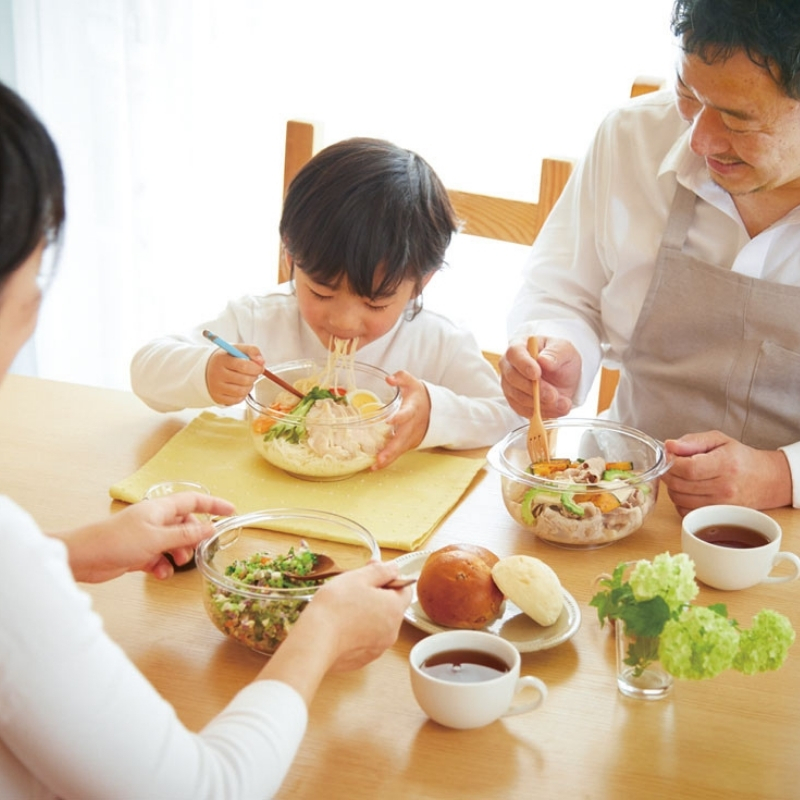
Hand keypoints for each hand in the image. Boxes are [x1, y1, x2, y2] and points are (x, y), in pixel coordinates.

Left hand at [54, 493, 235, 581]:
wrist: (83, 557)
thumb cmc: (117, 541)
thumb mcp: (157, 538)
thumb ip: (186, 534)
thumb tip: (210, 528)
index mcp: (161, 508)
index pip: (194, 500)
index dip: (214, 504)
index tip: (231, 511)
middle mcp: (156, 520)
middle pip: (185, 524)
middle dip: (194, 537)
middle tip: (201, 549)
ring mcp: (147, 536)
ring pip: (174, 543)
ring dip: (179, 554)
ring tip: (177, 564)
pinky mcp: (138, 553)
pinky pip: (160, 557)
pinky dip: (163, 566)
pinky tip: (160, 574)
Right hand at [205, 344, 264, 404]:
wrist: (208, 369)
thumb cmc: (227, 359)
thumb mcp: (237, 349)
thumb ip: (252, 350)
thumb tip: (261, 361)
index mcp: (221, 359)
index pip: (243, 366)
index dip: (256, 368)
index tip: (260, 367)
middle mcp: (216, 374)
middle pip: (244, 380)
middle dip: (254, 377)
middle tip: (254, 373)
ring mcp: (216, 387)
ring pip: (241, 391)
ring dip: (250, 386)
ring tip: (248, 380)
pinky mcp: (217, 397)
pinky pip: (237, 400)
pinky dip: (243, 394)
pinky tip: (241, 387)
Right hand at [297, 560, 411, 672]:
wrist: (314, 641)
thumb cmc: (336, 607)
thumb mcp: (359, 578)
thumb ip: (380, 571)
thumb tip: (393, 568)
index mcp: (394, 608)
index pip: (405, 589)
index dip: (390, 578)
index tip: (373, 574)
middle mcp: (392, 631)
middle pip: (391, 607)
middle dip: (376, 596)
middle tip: (355, 589)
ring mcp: (378, 647)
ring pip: (378, 624)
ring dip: (367, 614)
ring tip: (345, 608)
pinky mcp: (364, 659)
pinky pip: (366, 639)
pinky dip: (358, 631)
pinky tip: (341, 625)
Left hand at [371, 370, 429, 468]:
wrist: (432, 410)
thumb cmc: (417, 395)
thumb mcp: (411, 382)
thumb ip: (401, 377)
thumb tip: (389, 379)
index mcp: (412, 409)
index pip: (407, 413)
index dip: (399, 417)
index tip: (389, 421)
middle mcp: (412, 426)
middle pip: (402, 439)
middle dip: (391, 449)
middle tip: (380, 458)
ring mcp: (411, 437)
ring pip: (400, 450)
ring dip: (388, 459)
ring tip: (374, 467)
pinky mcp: (408, 444)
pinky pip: (398, 453)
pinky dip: (388, 461)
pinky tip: (374, 467)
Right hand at [499, 337, 580, 417]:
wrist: (563, 375)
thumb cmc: (559, 357)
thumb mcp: (565, 350)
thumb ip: (556, 353)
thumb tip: (544, 361)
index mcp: (519, 346)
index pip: (514, 353)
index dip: (523, 364)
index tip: (536, 374)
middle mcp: (509, 366)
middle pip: (512, 378)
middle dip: (534, 390)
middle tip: (553, 395)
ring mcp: (510, 385)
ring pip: (517, 397)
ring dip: (540, 404)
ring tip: (563, 403)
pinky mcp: (515, 402)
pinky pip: (523, 410)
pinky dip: (541, 412)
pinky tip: (557, 409)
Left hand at [662, 430, 791, 514]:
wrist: (766, 480)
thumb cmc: (740, 458)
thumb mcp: (718, 440)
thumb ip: (692, 441)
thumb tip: (669, 446)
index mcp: (725, 464)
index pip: (688, 468)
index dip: (671, 463)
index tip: (668, 457)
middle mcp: (724, 487)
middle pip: (680, 485)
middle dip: (668, 474)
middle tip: (671, 466)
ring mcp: (721, 505)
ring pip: (679, 499)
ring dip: (672, 488)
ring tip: (680, 477)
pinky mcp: (717, 516)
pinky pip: (685, 512)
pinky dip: (679, 501)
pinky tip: (687, 491)